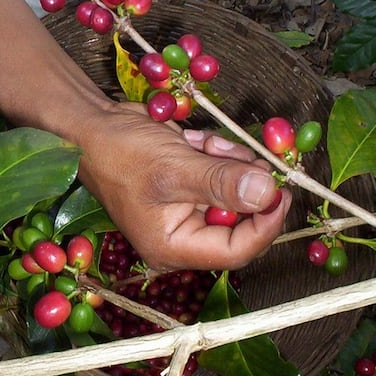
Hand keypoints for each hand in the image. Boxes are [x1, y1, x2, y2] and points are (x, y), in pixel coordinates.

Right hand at [0, 0, 289, 271]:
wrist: (92, 126)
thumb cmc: (122, 154)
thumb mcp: (174, 168)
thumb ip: (221, 183)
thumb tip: (268, 191)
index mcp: (174, 247)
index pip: (236, 250)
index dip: (265, 223)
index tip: (283, 190)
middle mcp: (182, 235)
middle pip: (239, 220)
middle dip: (243, 183)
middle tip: (243, 155)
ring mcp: (186, 210)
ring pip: (233, 193)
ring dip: (228, 163)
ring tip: (204, 144)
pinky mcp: (188, 186)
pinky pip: (220, 176)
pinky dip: (216, 155)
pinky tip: (196, 141)